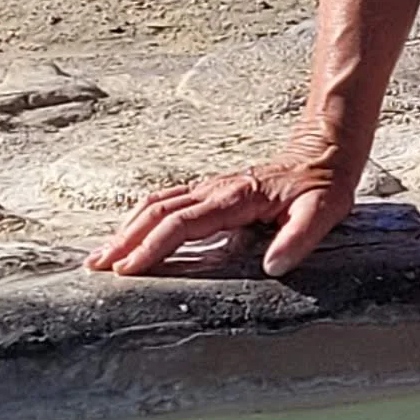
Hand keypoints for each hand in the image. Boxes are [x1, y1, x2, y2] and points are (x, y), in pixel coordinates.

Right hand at [87, 148, 354, 277]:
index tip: (128, 269)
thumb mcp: (323, 212)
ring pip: (155, 204)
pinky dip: (140, 217)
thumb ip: (299, 238)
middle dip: (124, 240)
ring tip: (101, 256)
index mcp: (235, 198)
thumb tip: (274, 267)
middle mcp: (214, 189)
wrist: (324, 151)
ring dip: (126, 229)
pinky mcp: (209, 190)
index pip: (182, 223)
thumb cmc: (323, 185)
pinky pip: (166, 201)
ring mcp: (209, 187)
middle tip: (95, 267)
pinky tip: (129, 234)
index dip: (153, 246)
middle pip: (157, 212)